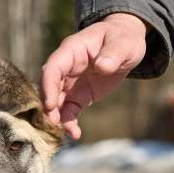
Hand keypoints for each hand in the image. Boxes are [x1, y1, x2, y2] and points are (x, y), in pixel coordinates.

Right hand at [40, 12, 148, 139]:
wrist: (125, 46)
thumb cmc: (123, 38)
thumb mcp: (124, 42)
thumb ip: (113, 53)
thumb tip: (102, 66)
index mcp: (72, 50)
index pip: (53, 67)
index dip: (48, 86)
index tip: (50, 104)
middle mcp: (66, 68)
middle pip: (50, 87)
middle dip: (50, 105)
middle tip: (54, 122)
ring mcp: (70, 83)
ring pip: (57, 102)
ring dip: (58, 117)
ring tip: (70, 131)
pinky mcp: (78, 96)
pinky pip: (69, 111)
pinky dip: (70, 123)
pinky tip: (76, 134)